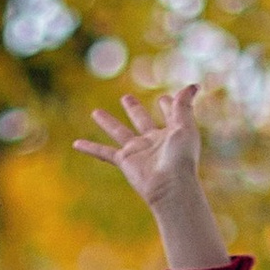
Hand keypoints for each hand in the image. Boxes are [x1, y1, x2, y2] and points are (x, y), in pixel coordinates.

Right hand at [75, 83, 203, 211]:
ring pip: (119, 132)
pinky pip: (104, 152)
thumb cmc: (181, 157)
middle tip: (126, 98)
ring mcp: (138, 151)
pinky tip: (76, 143)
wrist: (171, 185)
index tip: (166, 98)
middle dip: (134, 109)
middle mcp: (154, 141)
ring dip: (107, 122)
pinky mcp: (125, 161)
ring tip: (95, 112)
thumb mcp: (185, 126)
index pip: (169, 114)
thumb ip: (184, 105)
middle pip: (141, 120)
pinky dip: (90, 148)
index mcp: (172, 133)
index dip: (169, 105)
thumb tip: (194, 85)